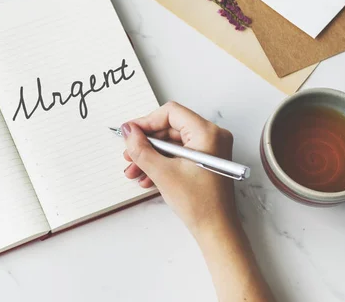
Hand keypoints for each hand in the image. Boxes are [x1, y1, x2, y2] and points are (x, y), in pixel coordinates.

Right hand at [122, 103, 275, 300]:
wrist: (216, 231)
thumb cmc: (200, 204)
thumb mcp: (163, 173)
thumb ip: (141, 149)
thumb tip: (128, 131)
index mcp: (207, 133)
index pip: (170, 113)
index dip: (146, 122)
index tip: (129, 133)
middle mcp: (212, 136)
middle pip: (169, 128)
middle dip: (146, 144)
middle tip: (129, 155)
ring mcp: (209, 149)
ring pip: (171, 143)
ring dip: (150, 156)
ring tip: (134, 171)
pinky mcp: (204, 161)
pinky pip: (178, 154)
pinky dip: (161, 163)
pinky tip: (147, 177)